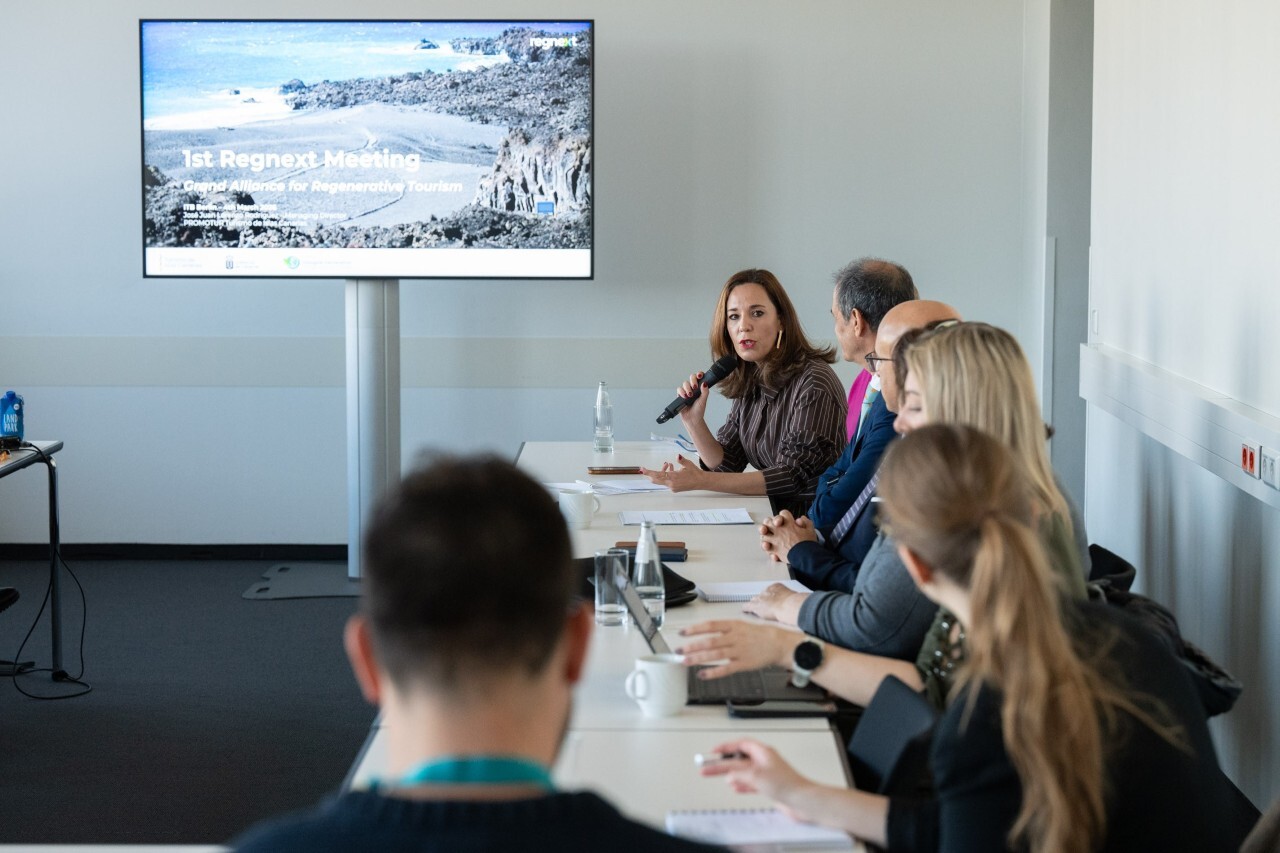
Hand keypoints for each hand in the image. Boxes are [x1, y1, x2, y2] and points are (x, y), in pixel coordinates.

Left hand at [639, 454, 704, 492]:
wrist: (701, 482)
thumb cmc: (695, 473)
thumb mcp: (688, 465)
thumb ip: (681, 460)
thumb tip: (677, 456)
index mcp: (673, 478)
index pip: (658, 475)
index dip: (649, 472)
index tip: (642, 470)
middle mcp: (671, 484)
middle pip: (656, 480)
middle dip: (650, 474)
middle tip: (644, 469)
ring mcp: (672, 487)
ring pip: (661, 480)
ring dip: (661, 472)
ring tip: (667, 464)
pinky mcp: (674, 488)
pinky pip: (666, 481)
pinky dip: (666, 475)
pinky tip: (671, 468)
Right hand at [676, 371, 710, 425]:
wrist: (692, 419)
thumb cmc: (699, 410)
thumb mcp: (703, 400)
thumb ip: (705, 392)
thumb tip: (704, 383)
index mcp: (700, 388)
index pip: (699, 377)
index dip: (699, 374)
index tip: (700, 375)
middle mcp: (693, 388)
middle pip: (691, 377)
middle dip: (692, 380)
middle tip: (695, 387)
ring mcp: (686, 391)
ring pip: (685, 383)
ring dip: (687, 388)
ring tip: (690, 395)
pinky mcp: (680, 395)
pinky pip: (679, 389)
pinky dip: (681, 392)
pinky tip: (685, 396)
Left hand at [677, 619, 794, 678]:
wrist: (777, 643)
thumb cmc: (757, 635)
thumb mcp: (739, 625)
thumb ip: (722, 631)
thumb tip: (701, 635)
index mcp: (732, 625)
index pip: (710, 626)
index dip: (695, 629)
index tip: (682, 633)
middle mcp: (734, 637)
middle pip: (710, 642)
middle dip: (692, 646)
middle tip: (678, 651)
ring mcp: (739, 651)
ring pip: (715, 655)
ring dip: (698, 658)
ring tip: (685, 662)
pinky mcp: (743, 664)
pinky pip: (726, 669)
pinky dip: (713, 672)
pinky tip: (702, 674)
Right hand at [697, 739, 814, 820]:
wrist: (802, 801)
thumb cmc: (787, 784)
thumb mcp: (755, 775)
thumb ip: (738, 773)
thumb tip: (728, 774)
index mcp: (763, 752)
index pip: (740, 744)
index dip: (725, 747)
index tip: (713, 752)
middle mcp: (765, 761)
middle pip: (739, 759)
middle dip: (724, 763)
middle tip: (710, 766)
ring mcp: (767, 774)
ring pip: (744, 771)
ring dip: (732, 774)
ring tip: (721, 777)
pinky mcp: (769, 786)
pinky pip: (750, 783)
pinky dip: (741, 784)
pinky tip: (736, 787)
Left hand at [743, 582, 808, 625]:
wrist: (788, 606)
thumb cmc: (793, 603)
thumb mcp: (794, 597)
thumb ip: (792, 599)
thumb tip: (799, 602)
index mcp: (776, 586)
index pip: (770, 591)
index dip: (770, 598)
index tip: (772, 601)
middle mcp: (766, 591)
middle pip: (761, 595)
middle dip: (762, 601)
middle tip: (764, 606)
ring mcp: (760, 598)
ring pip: (754, 601)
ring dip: (754, 605)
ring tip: (753, 608)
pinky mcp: (756, 606)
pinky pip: (747, 607)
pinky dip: (746, 609)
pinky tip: (744, 611)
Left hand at [759, 511, 817, 562]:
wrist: (806, 557)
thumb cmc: (808, 544)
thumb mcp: (811, 530)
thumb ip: (806, 522)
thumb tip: (801, 519)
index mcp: (789, 524)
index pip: (783, 513)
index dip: (784, 515)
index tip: (787, 519)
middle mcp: (780, 531)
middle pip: (768, 521)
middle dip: (768, 522)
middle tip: (773, 526)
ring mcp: (775, 540)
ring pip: (763, 535)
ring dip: (765, 535)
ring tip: (769, 537)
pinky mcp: (774, 550)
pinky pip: (766, 548)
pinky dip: (767, 548)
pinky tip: (770, 548)